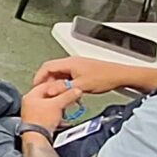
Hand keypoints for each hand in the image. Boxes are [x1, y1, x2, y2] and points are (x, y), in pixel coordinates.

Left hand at [20, 79, 83, 131]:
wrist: (38, 137)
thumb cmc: (42, 120)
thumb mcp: (57, 104)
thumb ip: (68, 96)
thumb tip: (76, 90)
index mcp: (31, 95)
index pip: (47, 84)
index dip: (59, 85)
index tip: (69, 87)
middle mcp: (30, 103)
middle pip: (49, 95)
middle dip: (61, 96)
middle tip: (70, 96)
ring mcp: (33, 113)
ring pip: (50, 105)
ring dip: (60, 105)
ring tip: (68, 106)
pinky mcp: (38, 121)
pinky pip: (50, 114)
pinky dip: (57, 114)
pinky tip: (63, 116)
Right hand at [34, 55, 156, 94]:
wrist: (120, 75)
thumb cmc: (105, 77)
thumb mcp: (80, 86)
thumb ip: (63, 88)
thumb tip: (50, 91)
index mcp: (69, 63)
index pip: (46, 67)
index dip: (39, 77)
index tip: (36, 86)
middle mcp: (72, 62)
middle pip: (52, 71)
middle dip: (48, 83)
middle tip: (48, 93)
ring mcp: (78, 65)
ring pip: (61, 74)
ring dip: (58, 84)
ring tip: (60, 95)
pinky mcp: (83, 70)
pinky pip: (68, 76)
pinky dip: (66, 84)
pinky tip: (70, 92)